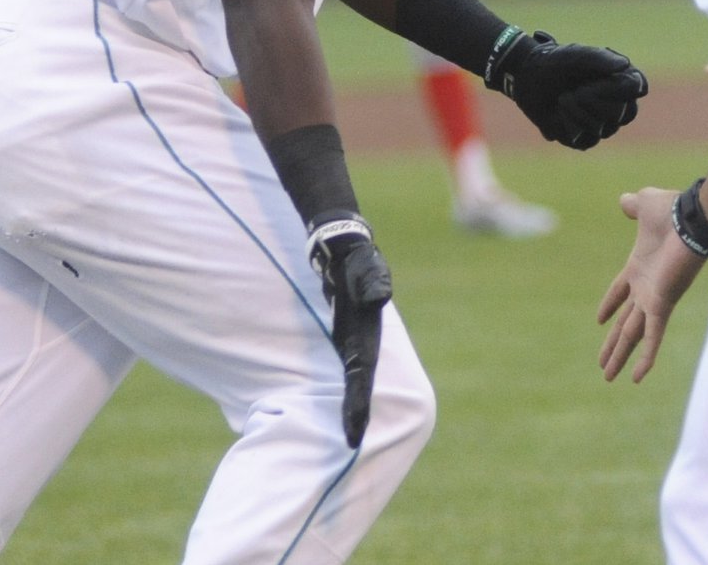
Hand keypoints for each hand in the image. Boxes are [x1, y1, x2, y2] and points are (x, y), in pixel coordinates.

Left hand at [307, 217, 392, 447]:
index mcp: (369, 339)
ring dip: (347, 412)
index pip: (363, 381)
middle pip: (360, 394)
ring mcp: (353, 347)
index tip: (352, 438)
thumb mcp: (367, 267)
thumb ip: (374, 282)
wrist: (346, 250)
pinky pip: (343, 377)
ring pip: (352, 389)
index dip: (357, 410)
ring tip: (339, 445)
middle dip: (355, 423)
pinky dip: (341, 396)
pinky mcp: (343, 343)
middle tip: (348, 457)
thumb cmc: (358, 259)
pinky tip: (328, 412)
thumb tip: (378, 296)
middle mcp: (364, 348)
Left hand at [488, 30, 647, 149]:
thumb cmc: (554, 62)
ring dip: (578, 111)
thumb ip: (599, 58)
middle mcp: (617, 104)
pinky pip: (587, 140)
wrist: (526, 77)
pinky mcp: (584, 139)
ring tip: (563, 98)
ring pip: (604, 128)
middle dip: (595, 99)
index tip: (603, 79)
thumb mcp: (575, 55)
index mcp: (620, 80)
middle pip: (623, 113)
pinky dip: (569, 124)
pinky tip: (559, 112)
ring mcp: (602, 124)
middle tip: (575, 89)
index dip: (623, 87)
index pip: (638, 87)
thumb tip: (624, 64)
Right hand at [596, 188, 707, 382]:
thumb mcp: (645, 204)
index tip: (599, 320)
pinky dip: (646, 357)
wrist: (693, 218)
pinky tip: (638, 378)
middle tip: (603, 365)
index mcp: (638, 267)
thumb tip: (624, 200)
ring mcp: (653, 299)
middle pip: (624, 322)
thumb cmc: (672, 210)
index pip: (620, 291)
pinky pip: (652, 336)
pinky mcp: (662, 304)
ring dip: (620, 356)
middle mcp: (646, 288)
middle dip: (613, 344)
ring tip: (608, 378)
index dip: (609, 305)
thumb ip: (633, 205)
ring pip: (632, 334)